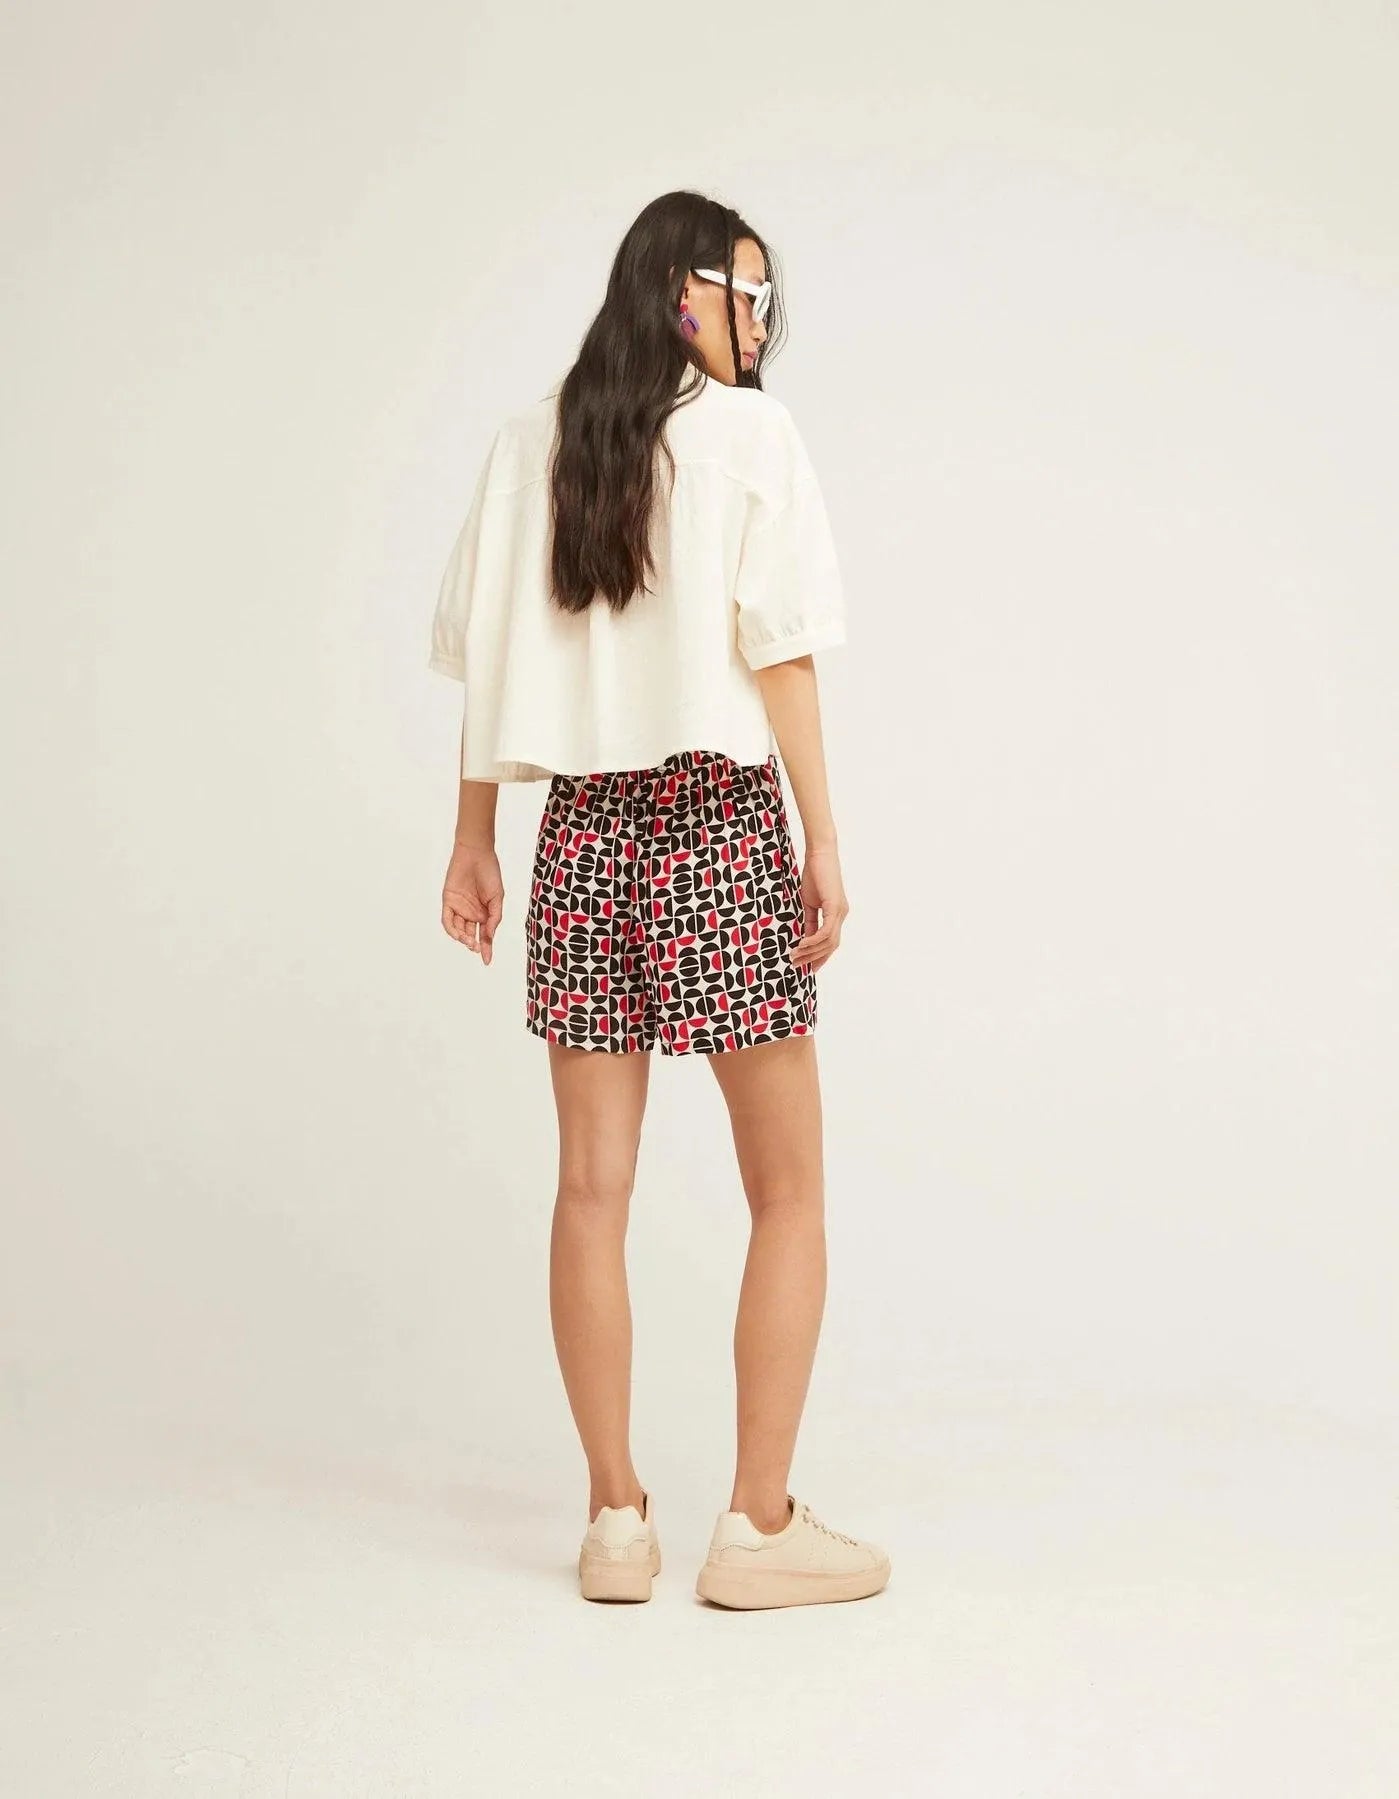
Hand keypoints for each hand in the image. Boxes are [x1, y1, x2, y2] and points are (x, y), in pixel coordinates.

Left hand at [442, 842, 503, 964]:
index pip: (485, 935)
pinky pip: (447, 920)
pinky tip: (459, 934)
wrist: (476, 854)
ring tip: (469, 941)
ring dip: (463, 939)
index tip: (487, 961)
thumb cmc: (490, 873)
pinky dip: (452, 929)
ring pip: (458, 930)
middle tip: (477, 948)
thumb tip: (489, 936)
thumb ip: (494, 918)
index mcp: (485, 913)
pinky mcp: (448, 901)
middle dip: (474, 945)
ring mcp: (459, 908)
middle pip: (471, 935)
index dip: (487, 949)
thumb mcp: (497, 898)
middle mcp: (472, 913)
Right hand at [790, 842, 847, 971]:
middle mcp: (842, 915)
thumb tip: (805, 938)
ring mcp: (840, 911)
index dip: (821, 957)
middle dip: (813, 958)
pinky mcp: (835, 906)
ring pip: (829, 941)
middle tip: (796, 965)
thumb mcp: (809, 902)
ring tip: (795, 956)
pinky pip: (826, 931)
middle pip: (831, 946)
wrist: (819, 853)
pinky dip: (813, 940)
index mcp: (837, 914)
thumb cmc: (814, 874)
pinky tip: (801, 944)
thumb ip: (809, 921)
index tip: (808, 968)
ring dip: (811, 951)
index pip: (831, 942)